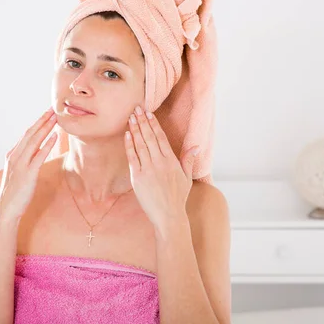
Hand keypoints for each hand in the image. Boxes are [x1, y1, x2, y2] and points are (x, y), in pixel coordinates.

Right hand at [0, 107, 57, 222]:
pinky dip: (46, 145)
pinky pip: (38, 156)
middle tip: (53, 108)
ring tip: (55, 117)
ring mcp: (20, 165)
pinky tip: (54, 136)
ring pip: (34, 141)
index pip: (27, 134)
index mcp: (13, 155)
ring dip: (45, 127)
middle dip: (42, 120)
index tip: (47, 113)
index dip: (37, 122)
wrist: (6, 210)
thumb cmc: (14, 193)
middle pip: (30, 133)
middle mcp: (15, 157)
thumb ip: (26, 161)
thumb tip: (37, 151)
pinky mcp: (28, 174)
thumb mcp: (19, 173)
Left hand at [124, 106, 198, 233]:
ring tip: (131, 117)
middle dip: (143, 122)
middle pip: (150, 137)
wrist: (169, 215)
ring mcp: (148, 169)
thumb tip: (196, 145)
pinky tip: (127, 134)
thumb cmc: (178, 198)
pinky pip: (132, 157)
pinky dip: (129, 145)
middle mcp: (160, 162)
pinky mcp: (138, 177)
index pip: (161, 137)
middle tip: (136, 108)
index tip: (149, 113)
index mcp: (172, 161)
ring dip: (135, 129)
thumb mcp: (186, 177)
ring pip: (141, 145)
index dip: (154, 124)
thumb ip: (188, 160)